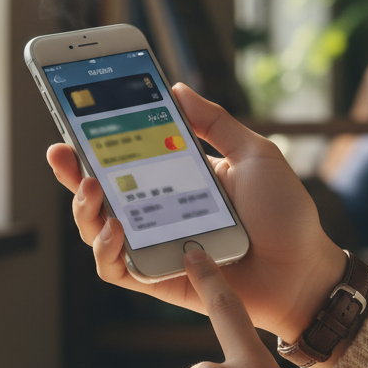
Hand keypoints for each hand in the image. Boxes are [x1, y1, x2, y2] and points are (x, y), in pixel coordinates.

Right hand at [47, 83, 345, 341]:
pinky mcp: (157, 279)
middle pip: (100, 193)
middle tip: (62, 153)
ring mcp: (155, 246)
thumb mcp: (255, 153)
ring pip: (97, 231)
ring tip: (91, 191)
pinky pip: (115, 269)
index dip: (95, 141)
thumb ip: (215, 123)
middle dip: (72, 172)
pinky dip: (105, 252)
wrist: (304, 270)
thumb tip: (176, 88)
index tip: (74, 119)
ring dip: (84, 211)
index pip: (126, 157)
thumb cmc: (286, 213)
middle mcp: (159, 212)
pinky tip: (114, 233)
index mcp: (178, 179)